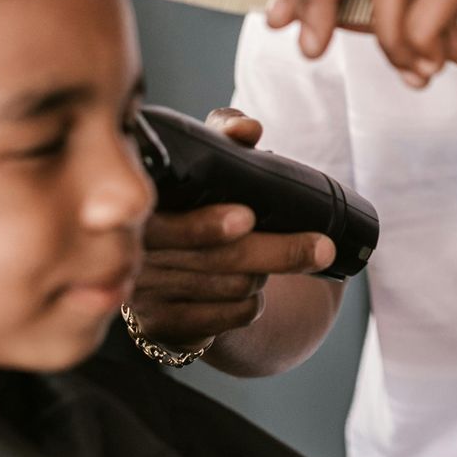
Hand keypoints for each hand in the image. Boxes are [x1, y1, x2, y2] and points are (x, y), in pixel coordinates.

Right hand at [126, 109, 335, 348]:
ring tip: (268, 257)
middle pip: (219, 260)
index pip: (171, 223)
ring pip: (231, 288)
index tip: (248, 218)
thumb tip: (247, 129)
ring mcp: (144, 295)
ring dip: (263, 274)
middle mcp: (134, 254)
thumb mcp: (202, 161)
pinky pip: (228, 317)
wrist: (161, 262)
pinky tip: (248, 289)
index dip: (207, 225)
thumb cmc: (189, 199)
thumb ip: (223, 135)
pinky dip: (250, 304)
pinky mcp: (161, 328)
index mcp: (139, 207)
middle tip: (323, 247)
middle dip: (278, 251)